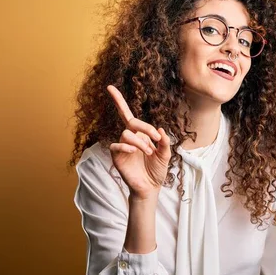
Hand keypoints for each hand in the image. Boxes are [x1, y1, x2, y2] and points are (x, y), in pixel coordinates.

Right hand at [106, 85, 170, 200]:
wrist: (150, 187)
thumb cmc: (157, 170)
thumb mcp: (166, 155)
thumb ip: (164, 142)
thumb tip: (160, 130)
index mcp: (139, 133)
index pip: (127, 114)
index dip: (117, 100)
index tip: (109, 87)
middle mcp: (129, 137)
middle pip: (131, 121)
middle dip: (145, 128)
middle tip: (155, 140)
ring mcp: (122, 147)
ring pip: (126, 134)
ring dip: (141, 142)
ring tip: (149, 152)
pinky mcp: (116, 157)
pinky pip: (116, 146)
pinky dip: (126, 147)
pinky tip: (134, 152)